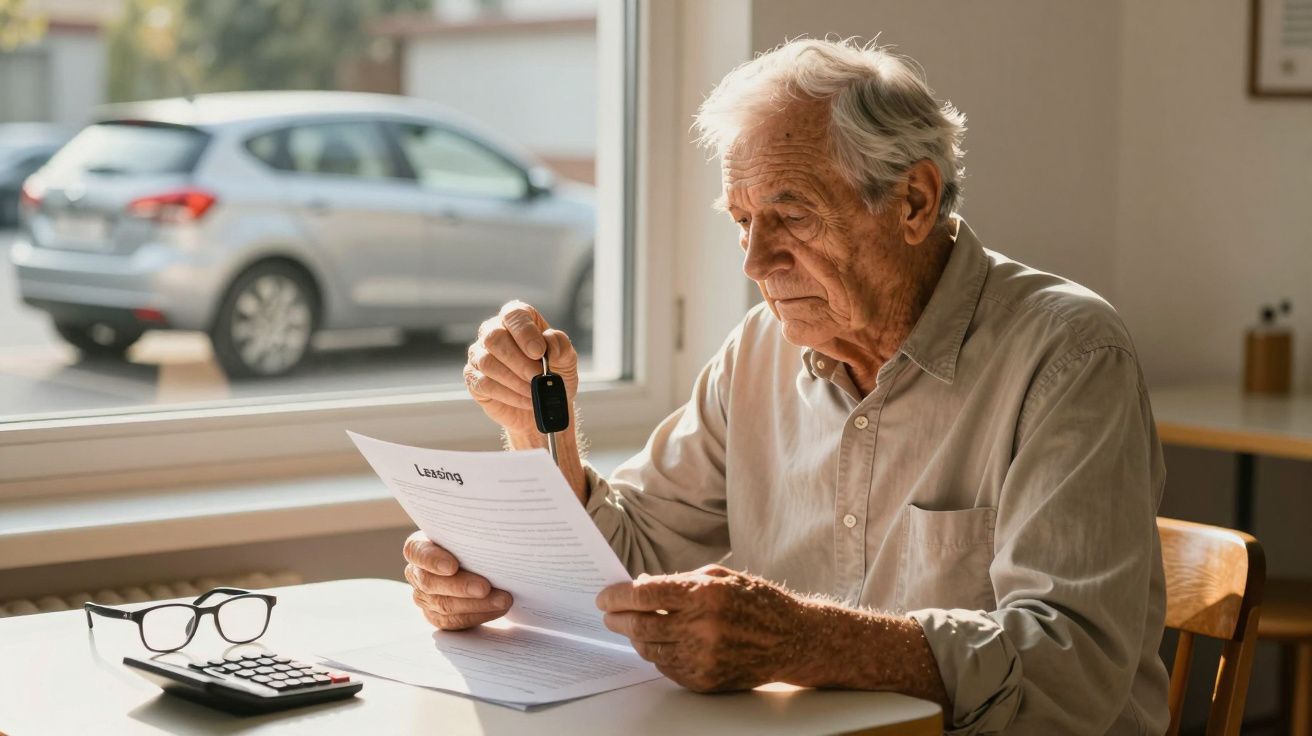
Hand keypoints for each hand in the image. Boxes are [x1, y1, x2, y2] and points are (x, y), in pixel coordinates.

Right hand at [403, 530, 512, 629]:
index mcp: (418, 548)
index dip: (432, 560)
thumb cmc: (468, 543)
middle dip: (460, 586)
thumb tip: (493, 536)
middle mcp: (417, 573)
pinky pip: (455, 621)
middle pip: (431, 583)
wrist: (474, 562)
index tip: (452, 566)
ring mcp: (424, 597)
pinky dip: (478, 615)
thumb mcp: (466, 534)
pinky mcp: (437, 616)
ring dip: (476, 604)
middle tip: (485, 587)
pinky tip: (497, 608)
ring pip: (445, 606)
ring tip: (502, 600)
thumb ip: (470, 535)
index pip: (417, 552)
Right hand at [464, 301, 578, 439]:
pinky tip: (524, 399)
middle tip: (538, 376)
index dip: (524, 332)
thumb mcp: (566, 359)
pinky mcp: (474, 379)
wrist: (546, 404)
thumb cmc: (554, 375)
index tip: (539, 352)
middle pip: (494, 337)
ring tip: (533, 390)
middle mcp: (493, 332)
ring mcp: (479, 355)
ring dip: (514, 380)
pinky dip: (508, 394)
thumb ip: (560, 345)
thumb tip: (548, 339)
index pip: (513, 314)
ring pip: (487, 362)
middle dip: (519, 361)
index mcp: (517, 319)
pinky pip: (484, 384)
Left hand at [596, 565, 807, 691]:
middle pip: (640, 625)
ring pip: (649, 649)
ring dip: (635, 637)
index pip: (645, 594)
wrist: (792, 639)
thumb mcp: (719, 577)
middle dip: (617, 619)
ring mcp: (703, 657)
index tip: (604, 597)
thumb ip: (679, 582)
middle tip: (608, 614)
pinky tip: (658, 642)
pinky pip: (666, 668)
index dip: (618, 596)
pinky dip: (657, 654)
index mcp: (704, 594)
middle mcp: (701, 627)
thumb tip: (639, 588)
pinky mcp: (704, 680)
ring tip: (632, 627)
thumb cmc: (756, 602)